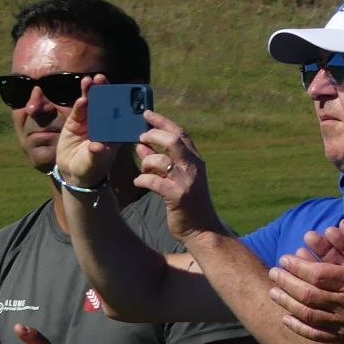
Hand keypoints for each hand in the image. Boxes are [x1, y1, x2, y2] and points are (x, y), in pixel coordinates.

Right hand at [55, 76, 113, 186]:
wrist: (74, 172)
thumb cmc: (92, 167)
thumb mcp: (95, 162)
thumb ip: (96, 154)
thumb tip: (97, 146)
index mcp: (116, 131)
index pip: (121, 114)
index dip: (122, 101)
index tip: (125, 91)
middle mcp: (104, 124)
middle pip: (106, 104)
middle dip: (104, 91)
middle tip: (102, 77)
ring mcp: (90, 122)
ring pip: (91, 104)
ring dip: (90, 92)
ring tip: (89, 81)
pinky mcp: (75, 123)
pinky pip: (78, 112)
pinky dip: (79, 105)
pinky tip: (81, 98)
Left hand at [132, 110, 225, 241]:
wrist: (203, 230)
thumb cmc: (188, 204)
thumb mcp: (176, 179)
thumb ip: (159, 161)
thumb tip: (141, 145)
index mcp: (195, 161)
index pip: (180, 134)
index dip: (162, 121)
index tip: (146, 113)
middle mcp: (194, 168)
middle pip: (173, 140)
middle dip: (153, 134)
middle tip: (140, 136)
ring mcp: (187, 181)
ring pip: (159, 159)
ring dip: (145, 162)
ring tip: (143, 169)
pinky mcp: (177, 196)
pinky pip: (152, 181)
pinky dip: (141, 180)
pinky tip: (140, 183)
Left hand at [269, 221, 343, 343]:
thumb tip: (343, 223)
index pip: (317, 274)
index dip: (298, 266)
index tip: (286, 258)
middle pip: (306, 293)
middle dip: (286, 282)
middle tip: (274, 272)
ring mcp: (342, 323)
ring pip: (307, 313)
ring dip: (287, 302)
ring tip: (273, 292)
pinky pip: (316, 334)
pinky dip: (299, 327)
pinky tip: (286, 319)